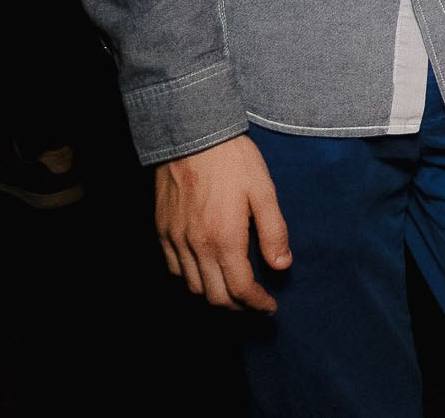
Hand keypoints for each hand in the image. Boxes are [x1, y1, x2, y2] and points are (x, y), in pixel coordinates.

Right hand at [155, 133, 290, 312]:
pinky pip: (174, 269)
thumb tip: (282, 265)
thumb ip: (274, 231)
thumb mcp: (264, 191)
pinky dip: (191, 279)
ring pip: (193, 286)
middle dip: (237, 306)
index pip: (240, 288)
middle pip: (215, 296)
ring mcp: (176, 240)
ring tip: (234, 292)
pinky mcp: (163, 231)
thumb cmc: (233, 161)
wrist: (192, 136)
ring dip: (215, 295)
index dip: (257, 303)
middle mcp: (196, 246)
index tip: (269, 307)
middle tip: (255, 304)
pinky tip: (206, 272)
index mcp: (225, 238)